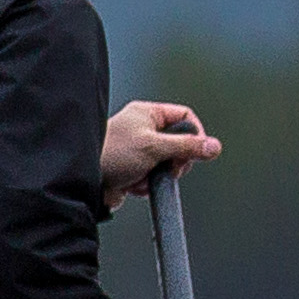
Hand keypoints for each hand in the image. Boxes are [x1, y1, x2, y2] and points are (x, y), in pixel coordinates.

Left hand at [101, 98, 222, 205]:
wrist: (83, 179)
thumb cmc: (112, 153)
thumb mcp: (154, 147)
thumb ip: (187, 146)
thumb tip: (214, 146)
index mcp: (148, 114)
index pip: (185, 117)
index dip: (195, 135)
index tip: (196, 151)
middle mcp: (144, 129)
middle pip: (179, 144)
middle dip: (175, 160)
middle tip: (170, 168)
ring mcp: (139, 150)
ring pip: (166, 164)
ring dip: (158, 175)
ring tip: (141, 176)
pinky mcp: (133, 169)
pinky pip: (152, 177)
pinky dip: (146, 184)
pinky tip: (132, 184)